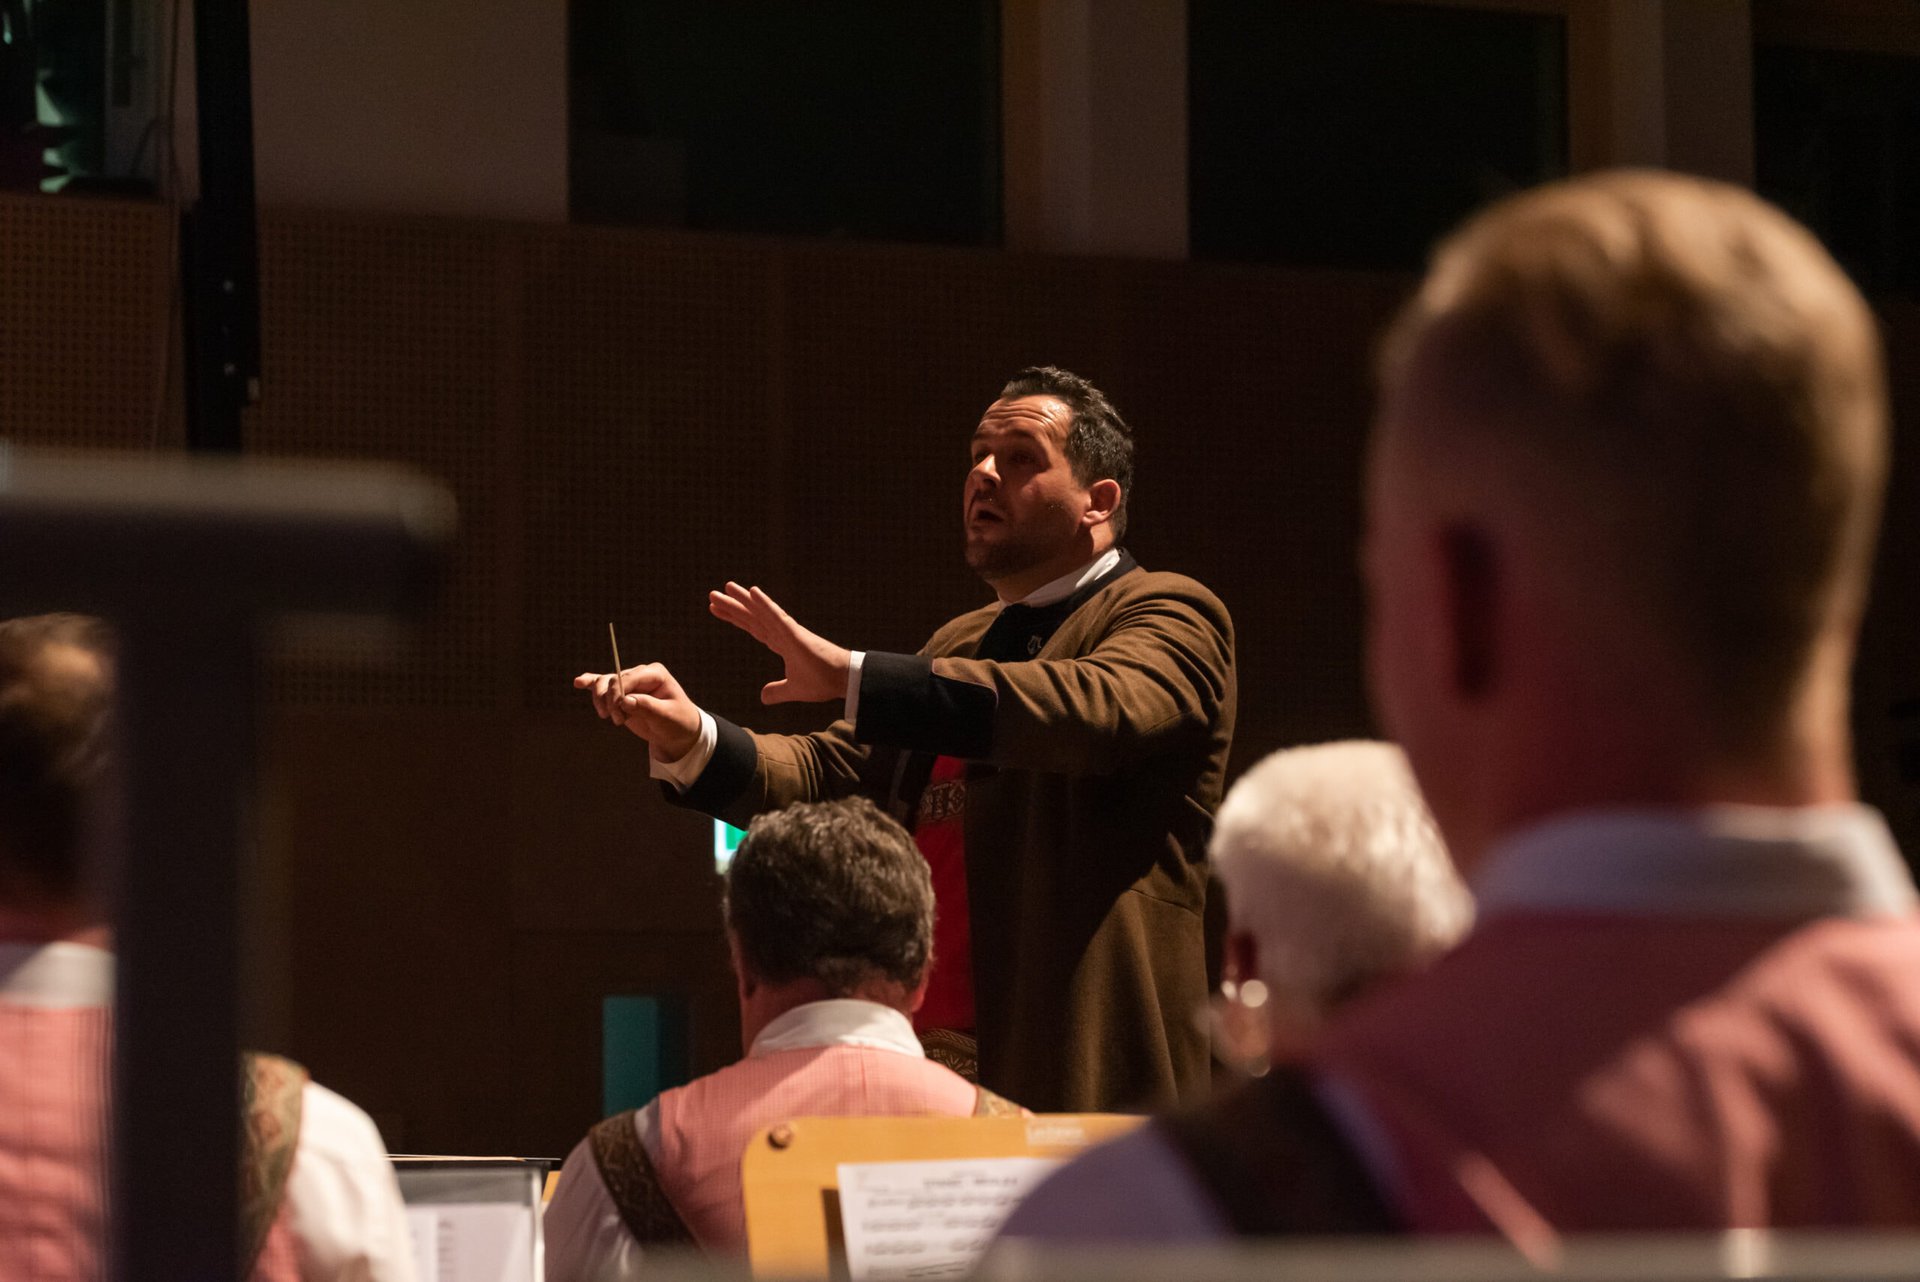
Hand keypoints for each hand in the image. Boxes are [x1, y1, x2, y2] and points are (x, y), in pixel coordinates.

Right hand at [571, 662, 701, 761]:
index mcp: (655, 673)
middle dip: (609, 701)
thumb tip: (625, 701)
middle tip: (617, 720)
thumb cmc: (677, 722)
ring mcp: (629, 683)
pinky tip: (579, 682)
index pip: (627, 678)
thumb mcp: (667, 717)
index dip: (617, 693)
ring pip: (603, 683)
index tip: (619, 713)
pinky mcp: (620, 694)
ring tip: (607, 716)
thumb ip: (647, 707)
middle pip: (612, 680)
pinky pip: (602, 685)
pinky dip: (590, 683)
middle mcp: (640, 674)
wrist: (677, 732)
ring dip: (600, 700)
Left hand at [707, 582, 850, 704]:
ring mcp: (788, 631)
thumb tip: (763, 696)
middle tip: (713, 595)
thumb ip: (778, 691)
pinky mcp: (795, 633)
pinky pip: (776, 616)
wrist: (843, 680)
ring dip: (742, 600)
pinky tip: (751, 592)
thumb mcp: (794, 690)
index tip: (717, 611)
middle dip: (732, 607)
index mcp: (782, 644)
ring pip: (760, 613)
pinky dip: (764, 604)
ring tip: (725, 588)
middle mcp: (782, 633)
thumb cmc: (824, 681)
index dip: (736, 619)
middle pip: (751, 617)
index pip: (753, 628)